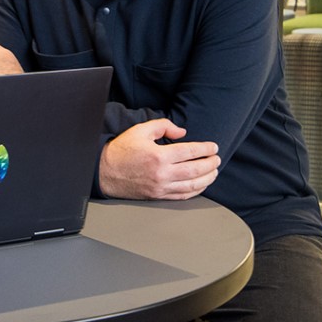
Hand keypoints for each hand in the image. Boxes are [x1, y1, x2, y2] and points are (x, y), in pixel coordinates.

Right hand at [97, 118, 219, 199]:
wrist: (104, 172)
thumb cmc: (122, 151)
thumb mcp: (141, 130)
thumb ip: (164, 126)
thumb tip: (182, 132)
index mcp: (159, 155)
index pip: (190, 151)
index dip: (206, 149)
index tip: (213, 147)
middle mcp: (162, 173)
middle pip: (195, 170)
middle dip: (211, 164)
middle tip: (217, 159)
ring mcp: (161, 187)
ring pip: (192, 185)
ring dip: (207, 178)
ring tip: (214, 171)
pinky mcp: (158, 196)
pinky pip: (182, 196)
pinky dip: (196, 191)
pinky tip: (201, 185)